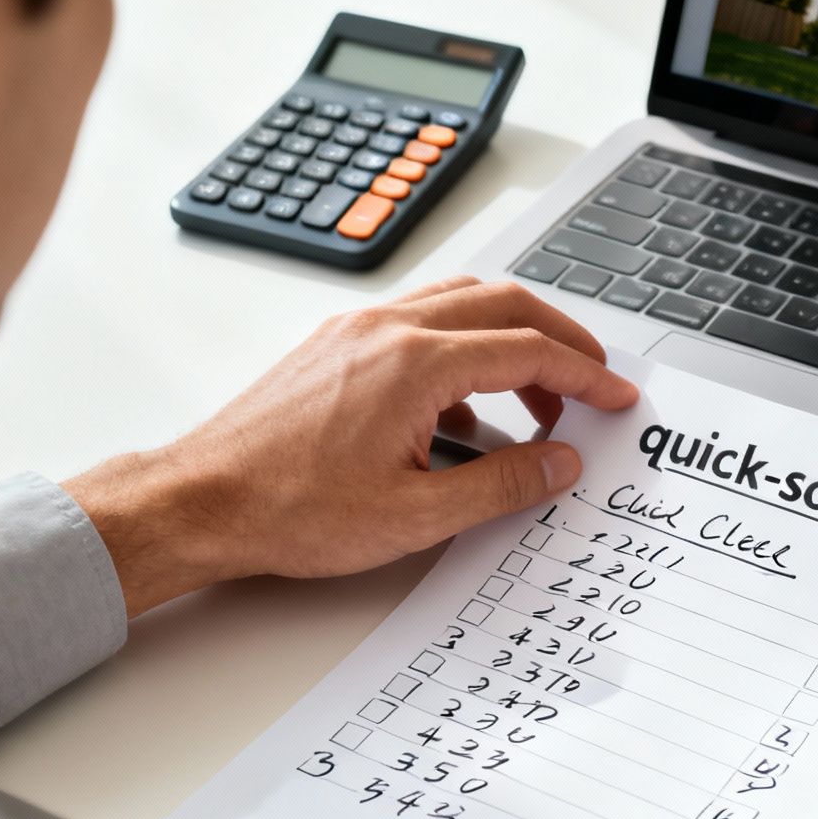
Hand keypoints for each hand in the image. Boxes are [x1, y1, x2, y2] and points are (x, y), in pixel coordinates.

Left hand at [64, 277, 638, 615]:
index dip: (586, 375)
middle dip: (561, 340)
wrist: (200, 500)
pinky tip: (462, 411)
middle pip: (504, 304)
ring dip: (511, 338)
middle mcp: (388, 328)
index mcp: (416, 364)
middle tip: (593, 382)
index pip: (529, 350)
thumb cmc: (289, 509)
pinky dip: (463, 348)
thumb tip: (558, 463)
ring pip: (461, 303)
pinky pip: (420, 322)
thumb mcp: (415, 515)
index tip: (617, 398)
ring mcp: (357, 329)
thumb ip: (501, 485)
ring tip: (537, 397)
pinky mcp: (335, 344)